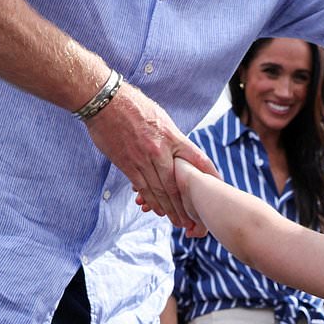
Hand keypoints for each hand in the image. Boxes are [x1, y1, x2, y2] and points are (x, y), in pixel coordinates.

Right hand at [85, 83, 217, 231]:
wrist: (105, 102)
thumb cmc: (134, 105)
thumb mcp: (161, 118)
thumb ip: (171, 137)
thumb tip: (179, 152)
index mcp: (172, 136)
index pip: (198, 159)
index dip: (210, 174)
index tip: (218, 186)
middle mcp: (160, 150)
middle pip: (177, 184)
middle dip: (186, 205)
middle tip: (194, 220)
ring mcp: (143, 159)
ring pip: (159, 190)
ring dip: (170, 208)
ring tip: (178, 221)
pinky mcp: (127, 164)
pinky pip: (142, 187)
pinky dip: (151, 200)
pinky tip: (157, 210)